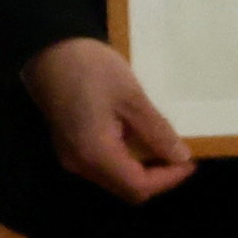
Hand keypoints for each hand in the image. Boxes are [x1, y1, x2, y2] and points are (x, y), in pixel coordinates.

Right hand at [25, 38, 192, 203]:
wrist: (49, 48)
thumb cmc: (91, 68)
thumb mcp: (132, 97)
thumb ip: (157, 131)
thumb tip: (180, 156)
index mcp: (95, 153)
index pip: (138, 186)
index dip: (168, 179)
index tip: (189, 161)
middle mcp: (80, 165)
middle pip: (125, 189)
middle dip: (156, 178)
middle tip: (179, 155)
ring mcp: (71, 157)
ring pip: (114, 179)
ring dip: (141, 169)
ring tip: (162, 146)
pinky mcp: (69, 147)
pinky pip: (103, 166)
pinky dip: (126, 160)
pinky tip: (138, 138)